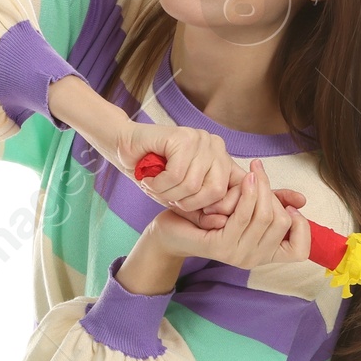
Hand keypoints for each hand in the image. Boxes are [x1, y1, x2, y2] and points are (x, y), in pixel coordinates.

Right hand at [45, 75, 235, 227]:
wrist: (125, 148)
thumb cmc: (154, 175)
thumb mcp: (182, 197)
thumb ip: (203, 210)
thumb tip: (221, 223)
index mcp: (222, 160)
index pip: (235, 190)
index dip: (216, 208)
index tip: (190, 209)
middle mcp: (216, 146)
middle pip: (216, 191)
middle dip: (188, 204)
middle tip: (168, 200)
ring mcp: (201, 139)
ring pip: (192, 185)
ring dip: (167, 194)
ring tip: (154, 188)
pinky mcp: (183, 137)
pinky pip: (176, 174)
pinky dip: (159, 185)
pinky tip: (149, 181)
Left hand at [134, 159, 311, 280]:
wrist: (173, 227)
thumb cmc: (213, 214)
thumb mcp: (249, 207)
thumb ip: (275, 203)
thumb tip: (303, 200)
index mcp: (264, 254)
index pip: (301, 250)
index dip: (303, 227)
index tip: (291, 207)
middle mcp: (253, 260)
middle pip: (282, 223)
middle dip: (274, 194)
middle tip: (259, 174)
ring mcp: (237, 255)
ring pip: (265, 217)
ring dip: (261, 188)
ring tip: (253, 170)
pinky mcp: (221, 246)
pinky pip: (243, 216)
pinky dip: (247, 194)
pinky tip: (244, 179)